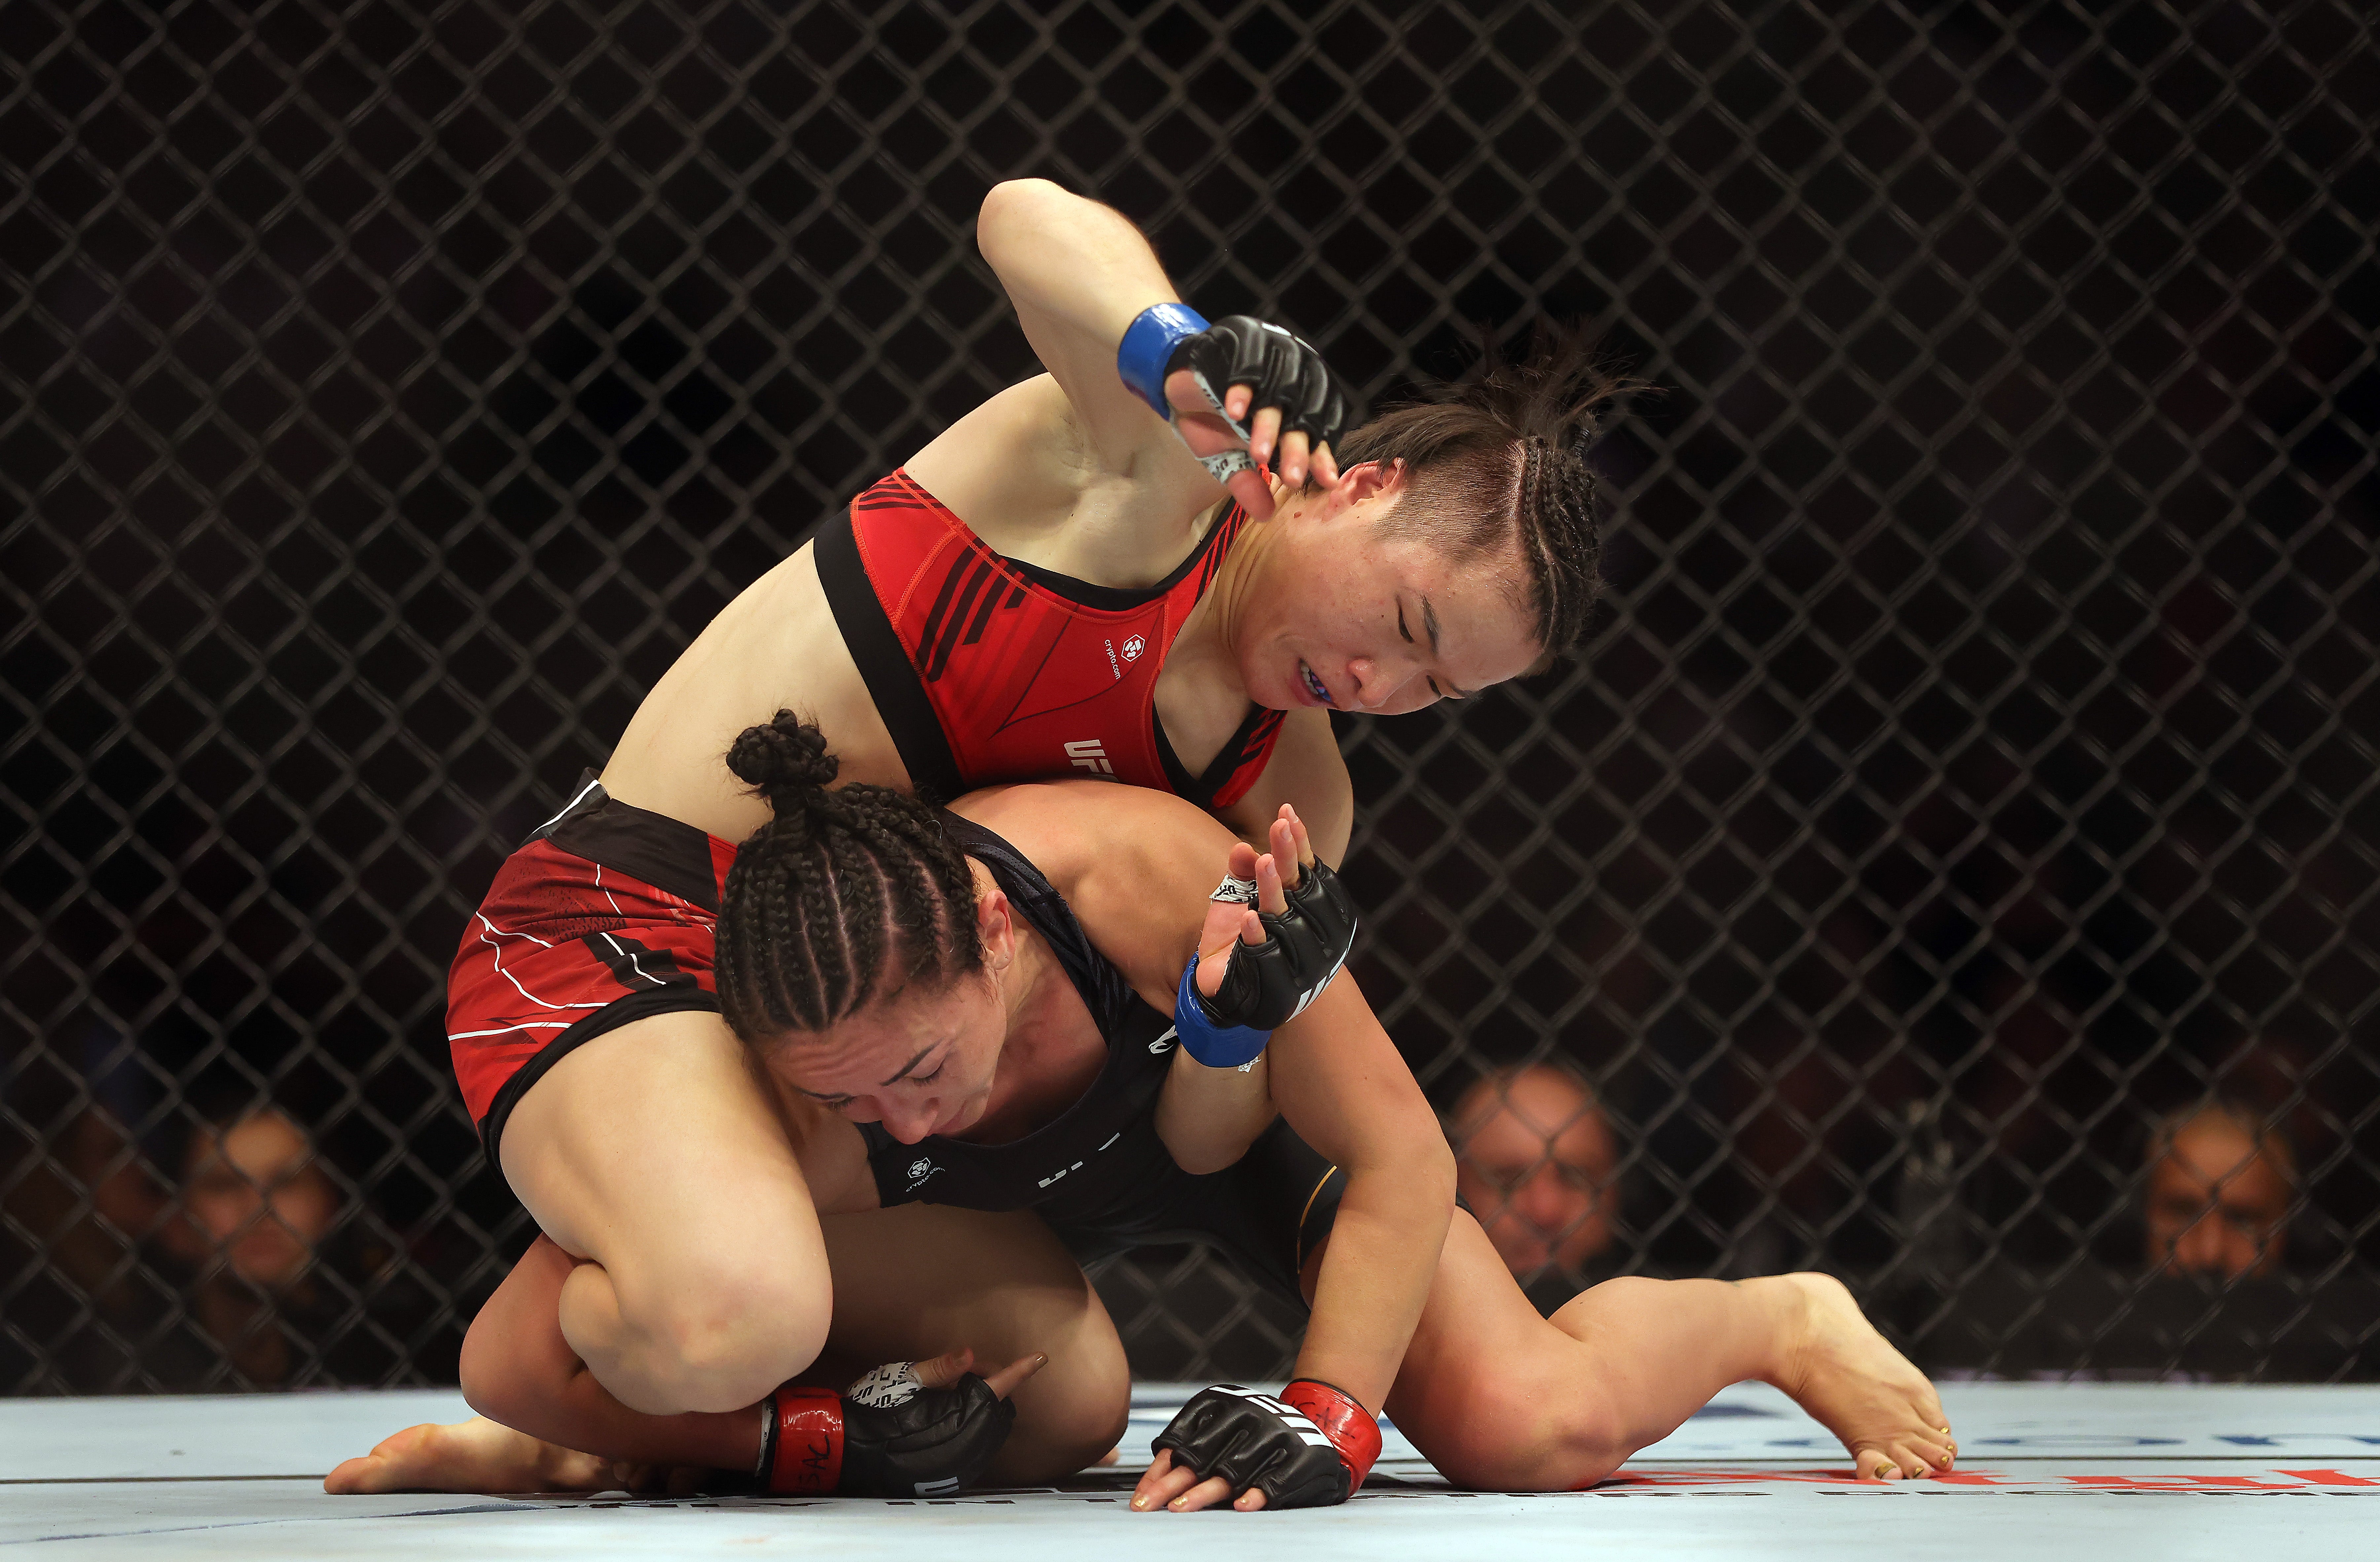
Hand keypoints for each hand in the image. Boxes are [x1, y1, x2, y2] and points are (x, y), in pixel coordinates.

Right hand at [762, 1344, 1044, 1495]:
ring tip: (948, 1396)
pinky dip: (974, 1427)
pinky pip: (978, 1446)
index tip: (1040, 1358)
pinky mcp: (952, 1473)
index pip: (998, 1387)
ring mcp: (960, 1459)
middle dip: (989, 1385)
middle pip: (998, 1407)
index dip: (1019, 1371)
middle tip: (961, 1373)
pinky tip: (949, 1418)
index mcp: (956, 1410)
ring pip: (990, 1428)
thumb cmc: (877, 1405)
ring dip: (981, 1408)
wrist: (851, 1445)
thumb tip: (971, 1354)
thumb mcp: (906, 1377)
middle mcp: (964, 1439)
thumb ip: (942, 1368)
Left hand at [1135, 1381, 1374, 1510]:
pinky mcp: (1302, 1456)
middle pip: (1201, 1456)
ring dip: (1205, 1492)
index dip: (1159, 1470)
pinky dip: (1257, 1494)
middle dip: (1172, 1485)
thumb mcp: (1226, 1432)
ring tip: (1181, 1508)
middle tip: (1149, 1506)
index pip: (1183, 1438)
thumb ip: (1193, 1450)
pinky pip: (1275, 1479)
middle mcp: (1249, 1413)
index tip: (1141, 1495)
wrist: (1321, 1430)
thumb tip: (1153, 1481)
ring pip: (1232, 1469)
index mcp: (1226, 1402)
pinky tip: (1242, 1505)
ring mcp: (1277, 1433)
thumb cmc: (1260, 1438)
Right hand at [1161, 316, 1350, 518]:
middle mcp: (1294, 375)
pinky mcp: (1244, 337)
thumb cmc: (1211, 416)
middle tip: (1291, 478)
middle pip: (1304, 413)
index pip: (1319, 428)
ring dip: (1270, 425)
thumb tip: (1265, 515)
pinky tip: (1234, 411)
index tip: (1324, 481)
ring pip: (1280, 391)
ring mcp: (1272, 353)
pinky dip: (1242, 388)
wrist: (1179, 378)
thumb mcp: (1227, 456)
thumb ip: (1247, 481)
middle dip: (1298, 448)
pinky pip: (1248, 363)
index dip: (1322, 454)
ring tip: (1258, 455)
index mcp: (1300, 402)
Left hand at [1193, 805, 1312, 998]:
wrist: (1232, 986)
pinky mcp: (1267, 974)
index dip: (1299, 843)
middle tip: (1280, 826)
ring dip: (1273, 890)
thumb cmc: (1240, 935)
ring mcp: (1288, 951)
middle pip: (1298, 887)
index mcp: (1299, 903)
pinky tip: (1248, 917)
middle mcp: (1301, 926)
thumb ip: (1240, 872)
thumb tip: (1243, 848)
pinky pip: (1265, 952)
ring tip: (1264, 862)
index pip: (1305, 869)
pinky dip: (1257, 934)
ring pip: (1284, 916)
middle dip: (1288, 856)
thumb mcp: (1237, 898)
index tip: (1287, 813)